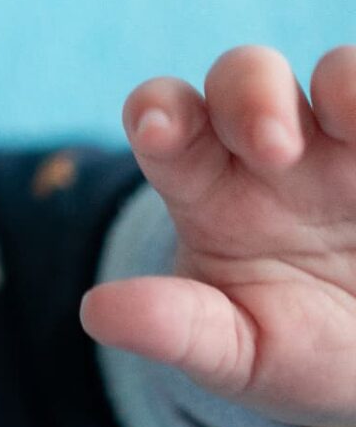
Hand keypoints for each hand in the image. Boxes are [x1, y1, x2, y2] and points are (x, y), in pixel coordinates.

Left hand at [80, 44, 355, 426]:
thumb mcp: (234, 352)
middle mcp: (272, 148)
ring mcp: (347, 147)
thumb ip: (174, 327)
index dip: (156, 113)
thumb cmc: (289, 349)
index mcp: (207, 185)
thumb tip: (95, 313)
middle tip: (273, 149)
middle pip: (243, 77)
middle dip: (251, 96)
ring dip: (342, 83)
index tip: (156, 133)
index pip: (165, 121)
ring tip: (348, 120)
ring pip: (338, 74)